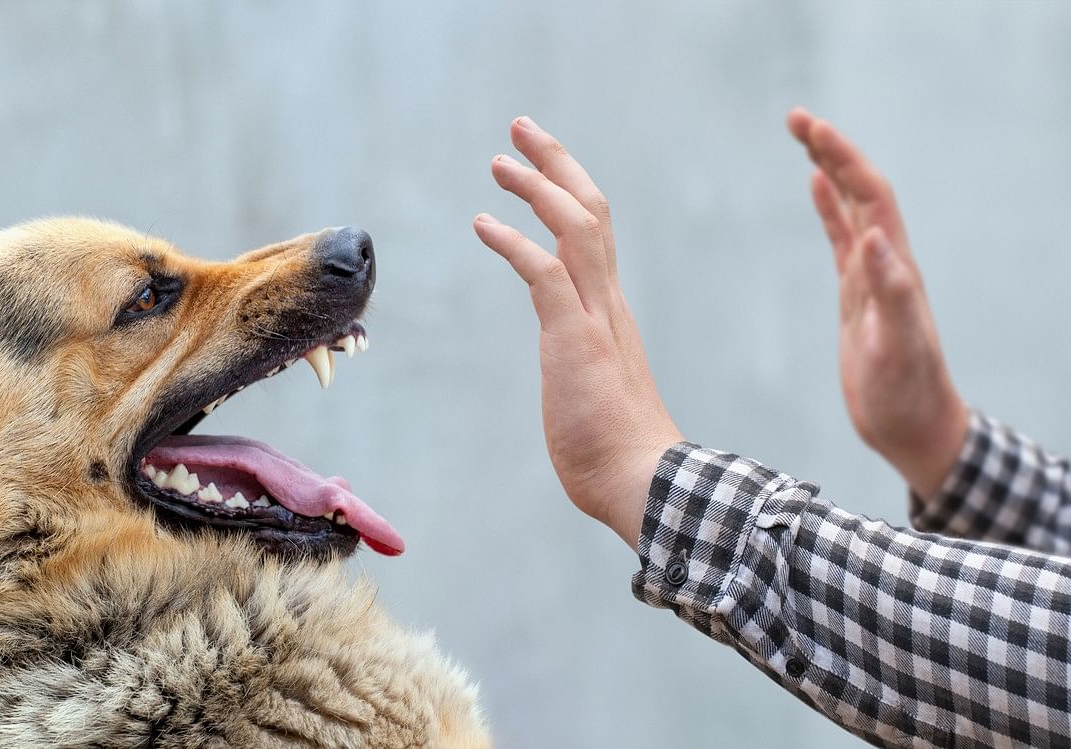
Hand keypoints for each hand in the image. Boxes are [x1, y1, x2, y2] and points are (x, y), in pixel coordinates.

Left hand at [474, 116, 681, 550]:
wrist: (644, 484)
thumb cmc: (618, 454)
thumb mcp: (593, 395)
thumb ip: (584, 372)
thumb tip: (575, 383)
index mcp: (611, 313)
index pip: (595, 235)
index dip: (568, 192)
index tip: (541, 167)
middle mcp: (608, 304)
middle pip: (591, 210)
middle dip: (556, 164)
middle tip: (522, 130)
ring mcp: (595, 319)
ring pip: (575, 227)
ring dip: (537, 186)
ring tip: (500, 161)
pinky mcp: (574, 339)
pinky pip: (544, 273)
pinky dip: (513, 241)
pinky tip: (483, 223)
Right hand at [787, 108, 967, 496]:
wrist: (912, 426)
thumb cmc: (906, 393)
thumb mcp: (898, 346)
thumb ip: (891, 291)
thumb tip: (873, 235)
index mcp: (895, 267)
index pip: (870, 197)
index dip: (843, 159)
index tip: (811, 130)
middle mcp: (886, 262)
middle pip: (860, 190)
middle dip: (831, 150)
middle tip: (795, 118)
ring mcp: (871, 276)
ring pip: (850, 207)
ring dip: (829, 169)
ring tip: (803, 136)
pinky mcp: (857, 295)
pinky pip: (840, 239)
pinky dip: (828, 208)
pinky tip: (815, 188)